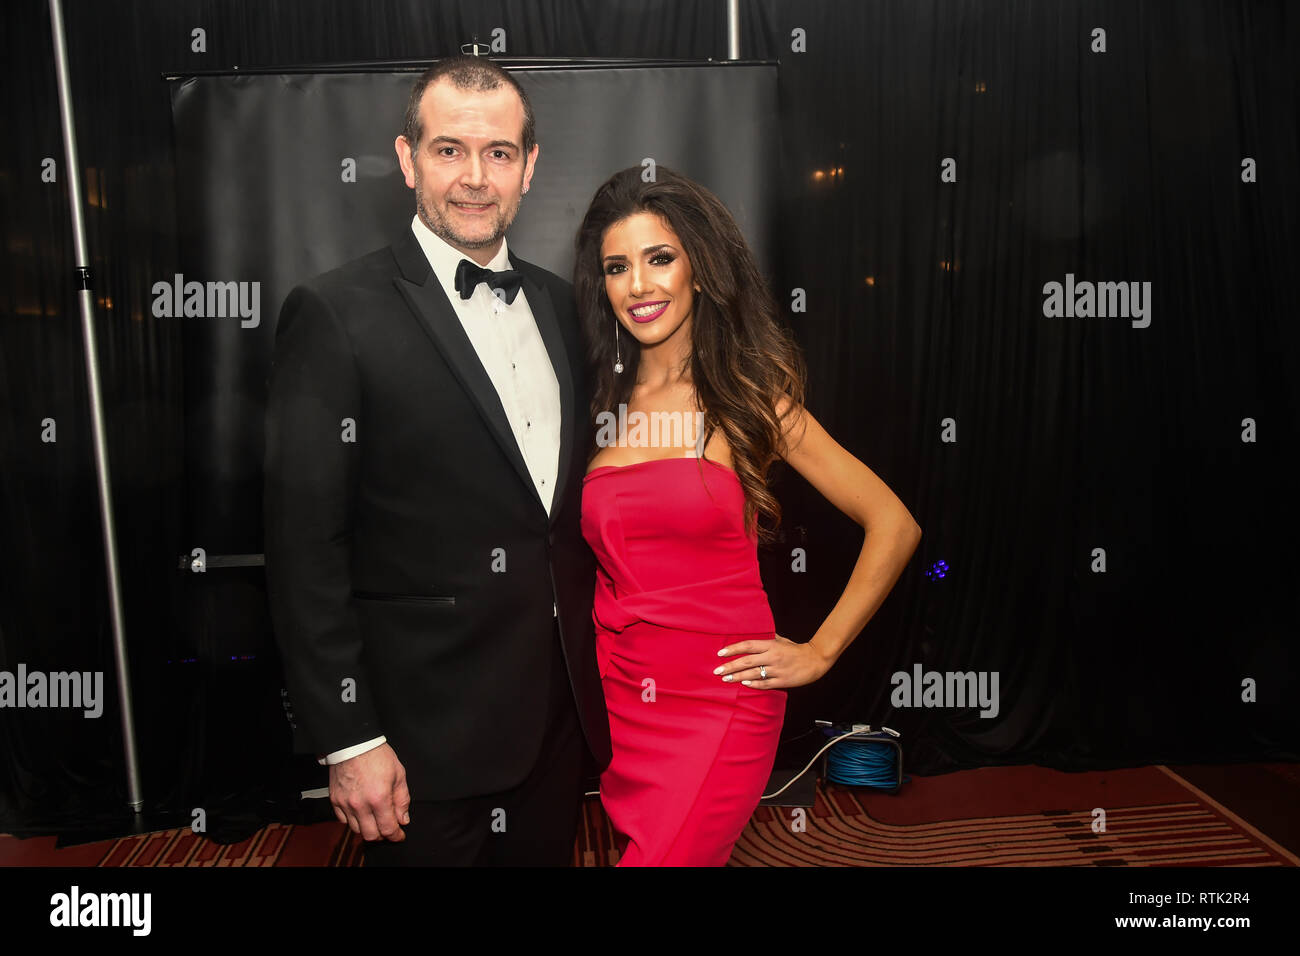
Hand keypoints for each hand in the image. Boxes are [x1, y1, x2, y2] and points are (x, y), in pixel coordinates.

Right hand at [329, 743, 410, 841]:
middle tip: (388, 829)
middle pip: (370, 835)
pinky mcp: (335, 800)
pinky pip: (343, 820)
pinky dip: (353, 821)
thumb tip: (403, 819)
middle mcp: (360, 804)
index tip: (399, 835)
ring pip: (356, 830)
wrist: (354, 744)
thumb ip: (402, 799)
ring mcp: (346, 804)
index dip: (395, 836)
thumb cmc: (377, 755)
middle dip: (382, 836)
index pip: (387, 829)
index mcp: (379, 798)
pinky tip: (361, 814)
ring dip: (367, 829)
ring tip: (375, 821)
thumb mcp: (398, 774)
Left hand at [713, 633, 830, 689]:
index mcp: (771, 645)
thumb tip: (755, 634)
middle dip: (730, 666)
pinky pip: (765, 683)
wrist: (815, 660)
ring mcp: (777, 670)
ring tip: (726, 679)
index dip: (733, 649)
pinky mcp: (782, 681)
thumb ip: (768, 639)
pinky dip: (753, 684)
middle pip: (746, 661)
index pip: (748, 646)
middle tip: (717, 671)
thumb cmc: (796, 649)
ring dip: (737, 677)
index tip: (720, 653)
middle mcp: (772, 657)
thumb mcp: (782, 640)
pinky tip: (744, 684)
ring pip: (753, 674)